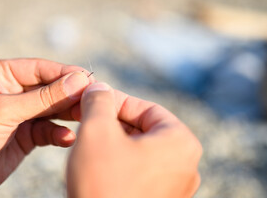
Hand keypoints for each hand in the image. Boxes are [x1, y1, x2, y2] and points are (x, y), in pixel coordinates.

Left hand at [0, 58, 91, 196]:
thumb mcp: (5, 110)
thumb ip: (43, 97)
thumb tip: (78, 80)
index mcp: (2, 74)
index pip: (41, 69)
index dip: (65, 73)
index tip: (88, 79)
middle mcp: (13, 92)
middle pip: (50, 89)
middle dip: (70, 95)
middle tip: (92, 100)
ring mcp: (20, 114)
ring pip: (52, 110)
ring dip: (69, 114)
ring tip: (86, 117)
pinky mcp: (25, 136)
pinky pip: (48, 131)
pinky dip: (59, 135)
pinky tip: (67, 139)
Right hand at [67, 82, 201, 197]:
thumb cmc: (103, 183)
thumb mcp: (96, 131)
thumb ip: (99, 101)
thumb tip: (99, 87)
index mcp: (180, 141)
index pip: (145, 108)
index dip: (115, 100)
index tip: (92, 98)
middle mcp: (186, 164)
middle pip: (144, 128)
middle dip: (113, 121)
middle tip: (87, 118)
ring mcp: (175, 186)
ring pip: (140, 149)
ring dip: (114, 139)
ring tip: (89, 139)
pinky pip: (140, 170)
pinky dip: (120, 160)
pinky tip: (98, 163)